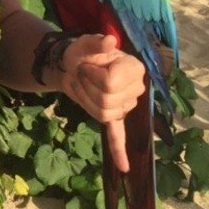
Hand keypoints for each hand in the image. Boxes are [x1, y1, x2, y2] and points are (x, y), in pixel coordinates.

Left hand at [59, 34, 145, 173]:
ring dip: (85, 100)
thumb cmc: (81, 53)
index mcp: (134, 69)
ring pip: (103, 114)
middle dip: (86, 88)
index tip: (85, 66)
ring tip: (82, 86)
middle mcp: (136, 88)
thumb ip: (95, 43)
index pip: (111, 84)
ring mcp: (126, 104)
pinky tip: (123, 166)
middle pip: (107, 101)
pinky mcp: (114, 116)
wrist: (73, 64)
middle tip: (80, 75)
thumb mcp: (84, 44)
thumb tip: (109, 41)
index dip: (92, 76)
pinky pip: (118, 134)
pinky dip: (119, 151)